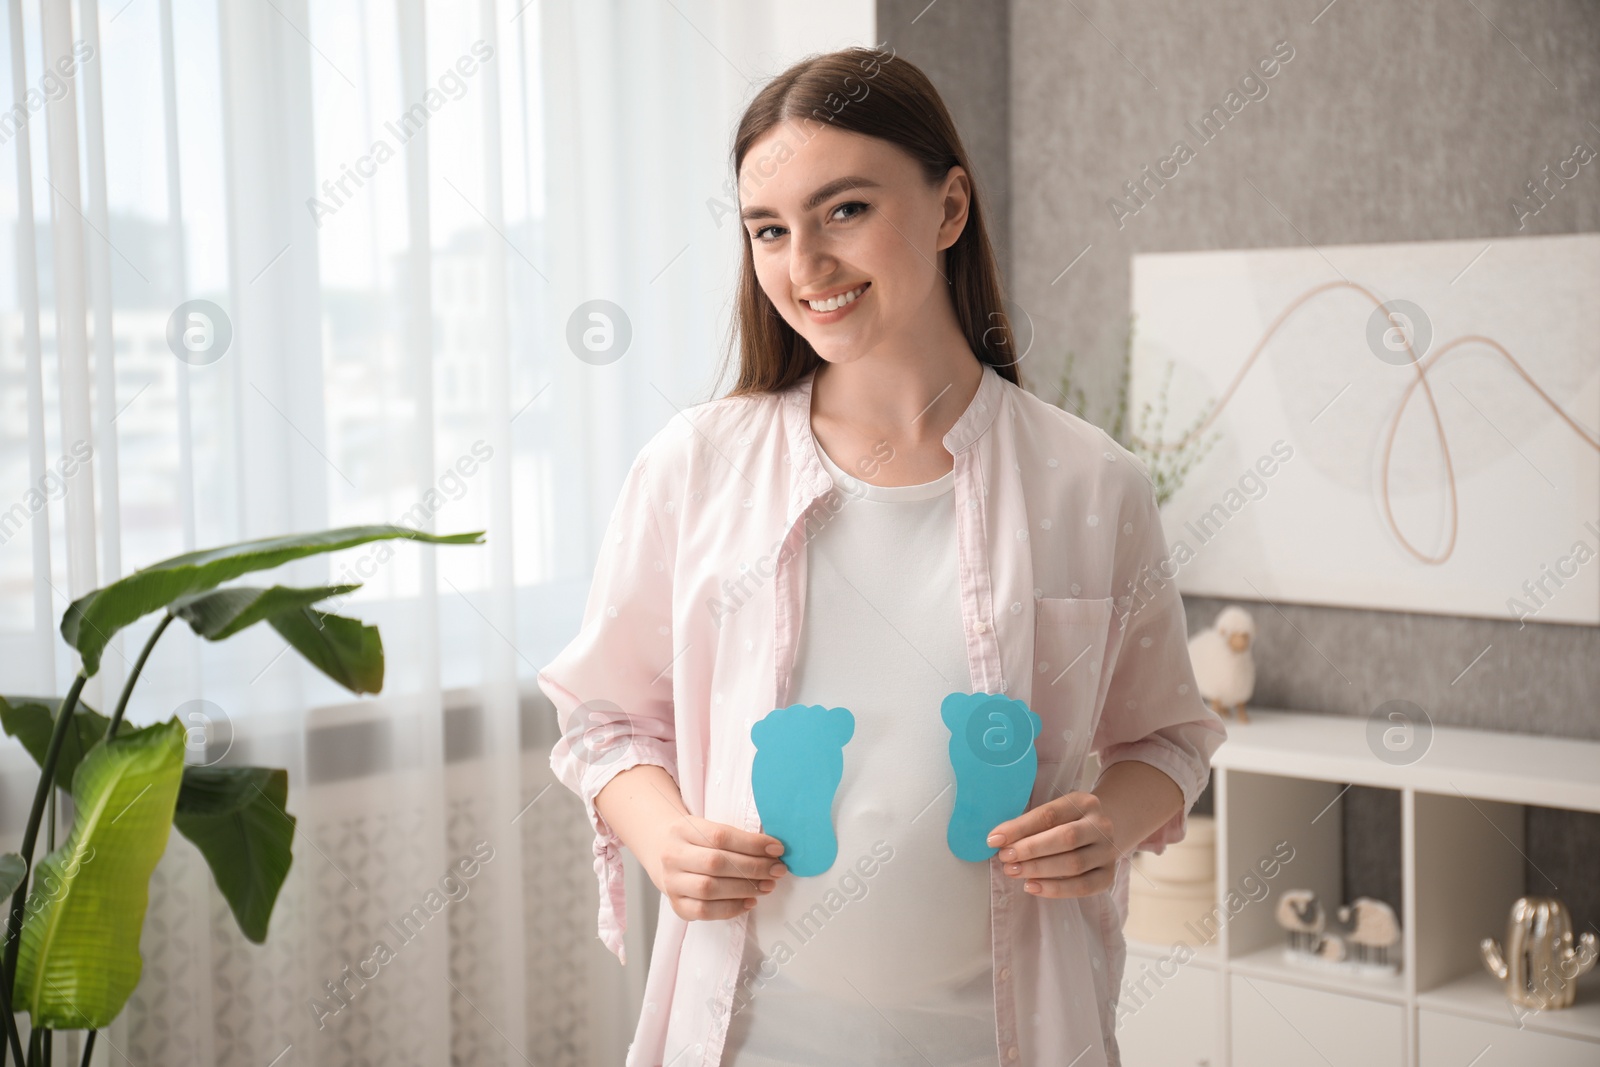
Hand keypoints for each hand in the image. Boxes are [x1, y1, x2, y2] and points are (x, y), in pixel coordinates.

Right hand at [651, 814, 789, 921]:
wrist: (661, 850)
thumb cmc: (694, 839)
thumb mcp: (707, 827)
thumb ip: (734, 838)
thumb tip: (772, 850)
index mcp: (683, 829)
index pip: (720, 836)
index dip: (751, 844)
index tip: (777, 848)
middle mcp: (672, 856)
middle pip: (716, 863)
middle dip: (753, 868)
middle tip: (777, 870)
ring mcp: (671, 883)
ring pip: (709, 889)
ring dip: (744, 889)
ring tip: (767, 886)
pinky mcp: (676, 904)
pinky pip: (703, 912)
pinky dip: (731, 909)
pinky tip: (749, 902)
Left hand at [985, 790, 1117, 898]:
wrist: (1102, 834)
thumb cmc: (1067, 822)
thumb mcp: (1054, 813)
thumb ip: (1030, 824)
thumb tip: (998, 840)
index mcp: (1084, 802)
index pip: (1050, 815)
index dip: (1020, 828)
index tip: (995, 839)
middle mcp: (1101, 826)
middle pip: (1066, 838)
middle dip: (1030, 850)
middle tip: (1005, 857)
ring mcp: (1107, 852)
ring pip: (1074, 864)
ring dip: (1038, 870)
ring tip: (1013, 871)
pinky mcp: (1108, 876)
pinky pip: (1083, 887)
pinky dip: (1055, 889)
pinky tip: (1031, 887)